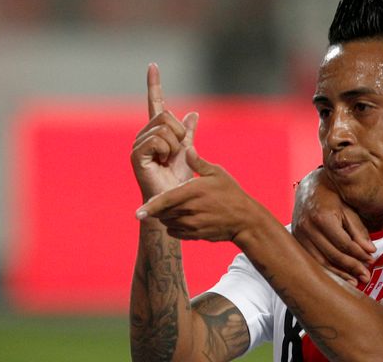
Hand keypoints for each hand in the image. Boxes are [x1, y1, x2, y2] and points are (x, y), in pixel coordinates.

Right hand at [130, 63, 198, 199]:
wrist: (177, 200)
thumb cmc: (181, 180)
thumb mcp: (188, 151)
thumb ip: (188, 132)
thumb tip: (193, 113)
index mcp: (157, 132)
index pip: (155, 103)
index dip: (154, 84)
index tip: (153, 65)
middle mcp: (145, 135)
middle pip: (165, 115)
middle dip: (178, 133)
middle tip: (176, 152)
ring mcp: (138, 144)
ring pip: (163, 127)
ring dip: (174, 145)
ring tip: (168, 161)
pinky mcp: (136, 154)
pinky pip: (157, 139)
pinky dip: (166, 151)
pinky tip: (162, 163)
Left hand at [136, 147, 272, 241]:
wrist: (245, 220)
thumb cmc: (231, 193)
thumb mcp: (217, 173)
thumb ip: (198, 162)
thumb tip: (186, 148)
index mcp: (193, 192)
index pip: (165, 200)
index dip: (150, 207)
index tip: (137, 213)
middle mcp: (190, 210)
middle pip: (163, 212)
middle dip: (159, 208)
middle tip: (161, 202)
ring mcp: (193, 224)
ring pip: (168, 223)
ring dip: (166, 217)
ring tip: (175, 209)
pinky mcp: (196, 234)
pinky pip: (176, 233)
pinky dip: (173, 227)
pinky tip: (181, 220)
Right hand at [291, 168, 374, 284]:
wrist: (309, 186)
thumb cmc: (332, 194)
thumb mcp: (348, 207)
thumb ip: (358, 229)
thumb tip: (369, 251)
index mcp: (322, 217)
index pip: (344, 243)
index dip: (359, 254)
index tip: (371, 261)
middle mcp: (307, 227)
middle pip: (332, 255)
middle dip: (351, 267)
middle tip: (366, 277)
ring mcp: (299, 235)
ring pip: (320, 262)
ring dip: (339, 274)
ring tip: (355, 281)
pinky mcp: (295, 240)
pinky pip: (311, 260)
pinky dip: (326, 270)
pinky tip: (339, 276)